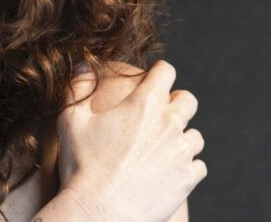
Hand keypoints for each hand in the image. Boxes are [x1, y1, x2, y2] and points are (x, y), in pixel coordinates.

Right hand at [55, 60, 206, 221]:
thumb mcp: (71, 120)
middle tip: (159, 115)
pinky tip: (170, 171)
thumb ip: (78, 86)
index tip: (151, 81)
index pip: (165, 71)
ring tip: (163, 148)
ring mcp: (181, 152)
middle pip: (188, 100)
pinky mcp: (188, 179)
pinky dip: (187, 167)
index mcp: (144, 104)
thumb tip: (85, 63)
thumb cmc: (81, 166)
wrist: (98, 212)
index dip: (158, 73)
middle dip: (176, 103)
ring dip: (182, 138)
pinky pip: (199, 166)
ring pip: (195, 136)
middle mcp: (169, 124)